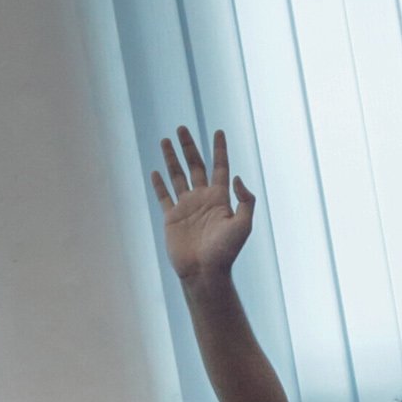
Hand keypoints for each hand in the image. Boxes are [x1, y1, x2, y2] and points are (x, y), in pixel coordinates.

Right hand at [149, 126, 257, 285]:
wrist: (205, 272)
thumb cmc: (226, 251)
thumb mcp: (244, 225)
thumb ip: (245, 200)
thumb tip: (236, 177)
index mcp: (220, 198)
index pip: (220, 167)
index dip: (219, 149)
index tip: (219, 131)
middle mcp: (203, 199)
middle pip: (195, 165)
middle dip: (189, 146)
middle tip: (182, 128)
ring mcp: (186, 207)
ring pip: (177, 176)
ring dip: (171, 158)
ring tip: (165, 140)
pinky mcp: (172, 218)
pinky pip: (164, 196)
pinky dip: (159, 184)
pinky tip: (156, 171)